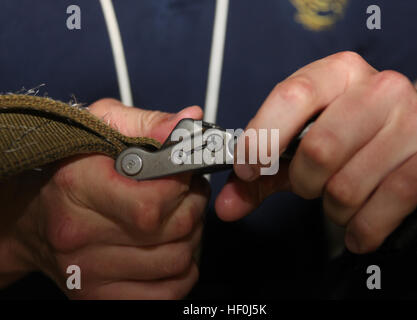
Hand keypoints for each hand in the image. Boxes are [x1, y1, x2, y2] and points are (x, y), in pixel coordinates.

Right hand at [0, 99, 208, 298]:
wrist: (33, 220)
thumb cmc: (72, 170)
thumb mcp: (102, 128)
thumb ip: (149, 123)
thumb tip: (191, 120)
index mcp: (77, 187)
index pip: (152, 202)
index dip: (182, 185)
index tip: (182, 174)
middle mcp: (79, 237)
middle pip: (174, 231)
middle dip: (193, 206)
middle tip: (185, 193)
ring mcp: (90, 274)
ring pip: (179, 261)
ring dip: (192, 236)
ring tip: (177, 218)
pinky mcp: (101, 298)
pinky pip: (171, 292)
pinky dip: (183, 270)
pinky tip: (168, 247)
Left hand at [215, 52, 416, 253]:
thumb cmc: (356, 137)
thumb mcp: (305, 143)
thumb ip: (265, 171)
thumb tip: (227, 204)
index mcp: (339, 73)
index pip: (291, 96)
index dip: (261, 137)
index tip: (246, 169)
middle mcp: (379, 88)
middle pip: (317, 150)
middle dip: (304, 183)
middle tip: (310, 185)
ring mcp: (413, 120)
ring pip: (347, 186)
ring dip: (335, 209)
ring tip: (343, 201)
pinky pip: (386, 204)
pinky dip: (363, 229)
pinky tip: (361, 227)